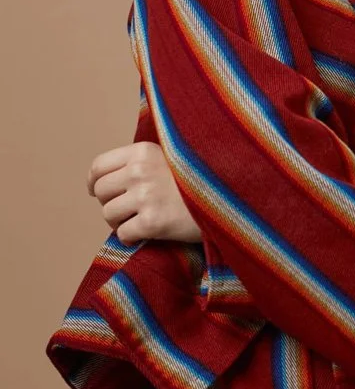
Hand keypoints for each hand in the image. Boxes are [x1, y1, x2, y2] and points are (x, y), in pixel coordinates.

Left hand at [86, 141, 202, 244]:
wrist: (227, 200)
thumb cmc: (197, 181)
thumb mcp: (169, 157)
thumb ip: (140, 161)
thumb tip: (103, 178)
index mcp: (143, 151)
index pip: (99, 166)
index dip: (94, 182)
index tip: (97, 191)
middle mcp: (140, 171)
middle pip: (102, 192)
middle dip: (110, 203)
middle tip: (128, 210)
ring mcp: (146, 197)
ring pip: (109, 214)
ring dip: (120, 222)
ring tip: (140, 221)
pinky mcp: (152, 222)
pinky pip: (123, 234)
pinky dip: (132, 237)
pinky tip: (147, 233)